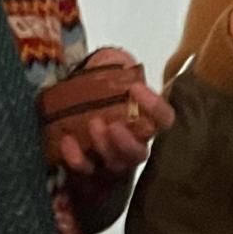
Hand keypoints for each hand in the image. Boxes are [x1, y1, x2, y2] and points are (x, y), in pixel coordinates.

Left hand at [57, 48, 175, 176]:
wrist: (71, 99)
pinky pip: (86, 171)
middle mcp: (133, 145)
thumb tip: (119, 62)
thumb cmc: (98, 86)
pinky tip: (67, 141)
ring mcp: (111, 159)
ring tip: (92, 125)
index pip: (164, 119)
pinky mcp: (88, 168)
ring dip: (104, 147)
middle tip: (113, 125)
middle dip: (128, 143)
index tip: (136, 88)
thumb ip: (118, 67)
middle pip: (140, 154)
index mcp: (145, 120)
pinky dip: (77, 159)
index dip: (156, 108)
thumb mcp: (110, 69)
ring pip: (116, 165)